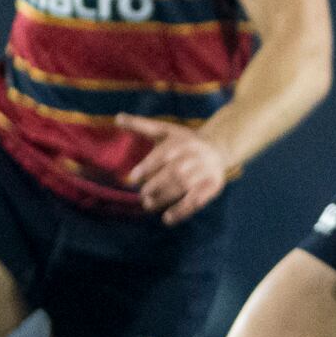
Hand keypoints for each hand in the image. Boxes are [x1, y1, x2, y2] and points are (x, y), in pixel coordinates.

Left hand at [115, 113, 233, 225]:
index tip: (132, 178)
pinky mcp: (212, 186)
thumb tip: (117, 117)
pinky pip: (197, 200)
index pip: (163, 155)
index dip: (147, 166)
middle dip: (156, 185)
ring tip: (149, 205)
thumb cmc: (183, 141)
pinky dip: (182, 211)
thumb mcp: (165, 130)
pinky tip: (168, 219)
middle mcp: (195, 156)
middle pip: (174, 173)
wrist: (218, 148)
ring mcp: (205, 171)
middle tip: (142, 196)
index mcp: (181, 142)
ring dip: (165, 198)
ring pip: (184, 187)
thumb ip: (141, 125)